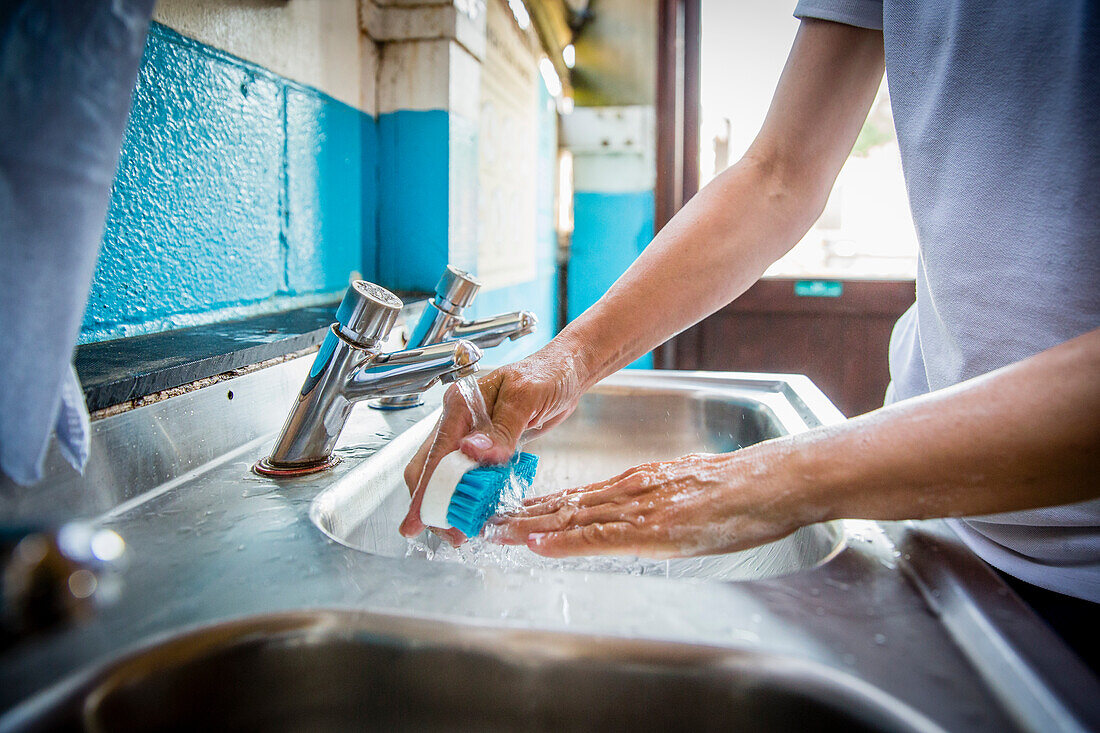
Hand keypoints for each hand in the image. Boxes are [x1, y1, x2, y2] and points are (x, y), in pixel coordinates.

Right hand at [399, 339, 589, 541]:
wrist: (566, 374)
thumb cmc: (547, 375)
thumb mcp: (526, 398)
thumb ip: (500, 428)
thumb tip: (471, 452)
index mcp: (461, 403)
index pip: (437, 451)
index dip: (427, 489)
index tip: (418, 518)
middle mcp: (459, 420)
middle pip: (431, 468)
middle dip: (433, 503)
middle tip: (448, 533)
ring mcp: (470, 435)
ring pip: (447, 475)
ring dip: (451, 503)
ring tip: (460, 530)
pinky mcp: (485, 447)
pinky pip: (470, 476)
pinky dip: (470, 496)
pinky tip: (475, 512)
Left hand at [488, 445, 821, 557]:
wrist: (770, 482)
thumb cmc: (736, 490)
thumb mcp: (684, 489)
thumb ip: (653, 501)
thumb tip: (632, 516)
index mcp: (636, 483)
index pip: (576, 497)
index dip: (538, 508)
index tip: (509, 515)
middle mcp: (630, 492)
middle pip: (565, 506)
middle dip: (522, 517)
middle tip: (485, 524)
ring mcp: (639, 510)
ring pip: (573, 519)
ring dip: (530, 528)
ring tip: (496, 534)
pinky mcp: (655, 529)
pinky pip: (601, 537)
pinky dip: (566, 542)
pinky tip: (541, 545)